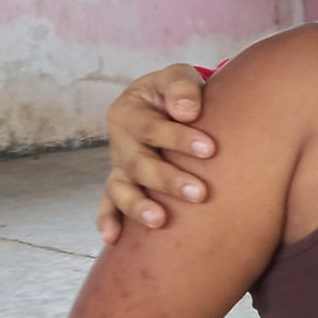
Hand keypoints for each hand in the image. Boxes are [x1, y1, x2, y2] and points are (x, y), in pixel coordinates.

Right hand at [97, 65, 218, 242]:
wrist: (166, 106)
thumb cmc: (176, 94)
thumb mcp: (177, 78)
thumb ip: (181, 88)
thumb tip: (187, 112)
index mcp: (129, 112)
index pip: (152, 128)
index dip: (179, 138)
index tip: (210, 149)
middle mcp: (120, 142)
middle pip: (139, 164)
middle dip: (168, 180)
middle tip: (200, 193)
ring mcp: (120, 167)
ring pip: (121, 189)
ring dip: (139, 206)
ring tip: (160, 220)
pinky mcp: (123, 186)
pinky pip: (109, 205)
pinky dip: (107, 220)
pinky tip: (113, 238)